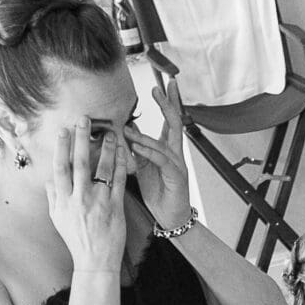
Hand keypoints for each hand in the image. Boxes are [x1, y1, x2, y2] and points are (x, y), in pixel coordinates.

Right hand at [46, 123, 131, 274]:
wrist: (95, 262)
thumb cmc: (76, 240)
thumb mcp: (57, 219)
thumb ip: (53, 197)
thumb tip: (49, 178)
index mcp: (63, 201)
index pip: (60, 168)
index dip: (61, 148)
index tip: (64, 130)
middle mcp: (79, 200)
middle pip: (79, 163)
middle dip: (82, 139)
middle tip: (85, 120)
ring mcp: (98, 203)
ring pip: (101, 169)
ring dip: (105, 148)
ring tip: (110, 133)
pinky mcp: (115, 208)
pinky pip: (118, 182)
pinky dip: (120, 166)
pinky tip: (122, 153)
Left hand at [124, 77, 198, 234]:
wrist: (170, 217)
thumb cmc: (158, 193)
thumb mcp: (143, 168)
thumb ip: (136, 151)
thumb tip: (126, 134)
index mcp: (168, 150)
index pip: (169, 121)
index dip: (167, 103)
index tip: (160, 87)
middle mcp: (175, 154)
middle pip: (175, 123)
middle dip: (168, 104)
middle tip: (159, 88)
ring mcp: (178, 164)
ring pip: (164, 143)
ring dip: (144, 135)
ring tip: (127, 130)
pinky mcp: (176, 177)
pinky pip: (162, 161)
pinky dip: (149, 153)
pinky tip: (137, 148)